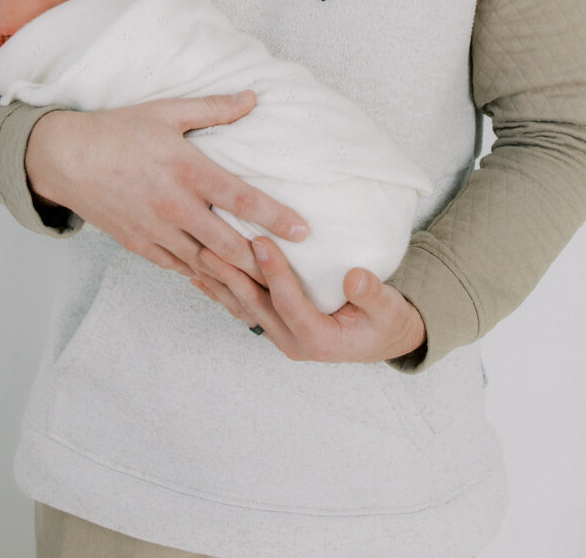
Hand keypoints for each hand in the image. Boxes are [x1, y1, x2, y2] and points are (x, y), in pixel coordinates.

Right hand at [25, 96, 307, 280]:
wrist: (65, 158)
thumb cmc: (119, 130)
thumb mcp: (167, 111)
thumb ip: (213, 108)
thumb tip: (253, 98)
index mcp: (186, 170)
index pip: (240, 199)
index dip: (275, 217)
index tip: (304, 231)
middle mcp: (174, 206)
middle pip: (228, 245)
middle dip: (263, 264)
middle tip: (294, 275)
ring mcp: (156, 231)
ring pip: (205, 265)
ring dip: (237, 281)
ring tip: (269, 295)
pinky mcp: (140, 246)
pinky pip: (179, 268)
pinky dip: (204, 280)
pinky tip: (225, 289)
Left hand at [191, 237, 425, 362]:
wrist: (382, 339)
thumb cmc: (385, 321)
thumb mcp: (389, 309)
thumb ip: (373, 294)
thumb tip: (355, 278)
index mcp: (320, 340)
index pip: (289, 303)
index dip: (274, 273)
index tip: (260, 242)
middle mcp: (294, 343)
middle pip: (256, 305)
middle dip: (232, 275)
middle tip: (211, 245)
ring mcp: (281, 337)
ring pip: (243, 307)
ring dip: (220, 282)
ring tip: (196, 254)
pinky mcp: (275, 327)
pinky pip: (243, 308)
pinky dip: (222, 290)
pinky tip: (201, 273)